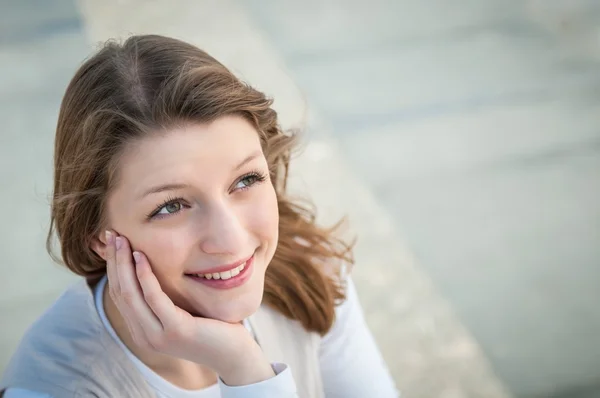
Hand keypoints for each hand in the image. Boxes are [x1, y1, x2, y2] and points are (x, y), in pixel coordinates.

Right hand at [104, 230, 274, 385]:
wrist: (233, 354)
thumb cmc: (211, 328)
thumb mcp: (181, 311)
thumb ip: (165, 297)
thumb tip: (154, 267)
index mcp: (142, 330)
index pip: (119, 295)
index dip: (112, 268)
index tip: (110, 243)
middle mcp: (144, 335)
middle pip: (120, 292)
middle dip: (114, 262)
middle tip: (111, 235)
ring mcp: (158, 335)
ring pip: (130, 295)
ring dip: (123, 264)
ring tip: (122, 240)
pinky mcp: (175, 330)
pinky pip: (154, 298)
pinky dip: (144, 275)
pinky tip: (141, 256)